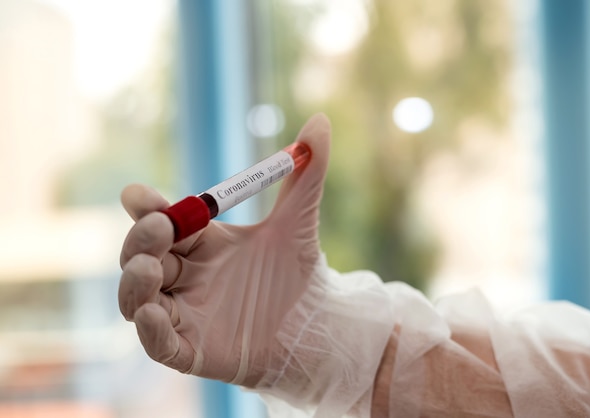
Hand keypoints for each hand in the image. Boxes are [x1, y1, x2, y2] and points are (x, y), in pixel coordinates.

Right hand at [118, 114, 330, 386]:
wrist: (315, 325)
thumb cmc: (298, 274)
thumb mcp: (299, 221)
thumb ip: (307, 174)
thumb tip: (320, 122)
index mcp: (200, 243)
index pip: (162, 221)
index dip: (147, 207)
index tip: (138, 194)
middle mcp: (183, 276)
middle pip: (141, 255)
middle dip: (142, 240)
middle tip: (160, 225)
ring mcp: (182, 313)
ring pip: (136, 298)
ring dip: (134, 282)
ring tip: (151, 266)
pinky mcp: (189, 350)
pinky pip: (157, 343)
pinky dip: (149, 329)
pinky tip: (153, 312)